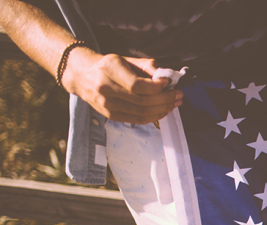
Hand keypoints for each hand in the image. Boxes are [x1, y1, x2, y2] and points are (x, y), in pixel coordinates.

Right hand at [61, 48, 180, 123]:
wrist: (83, 76)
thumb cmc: (109, 66)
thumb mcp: (126, 59)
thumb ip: (148, 67)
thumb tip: (170, 78)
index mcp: (109, 69)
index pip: (137, 85)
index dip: (157, 87)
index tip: (169, 83)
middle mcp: (105, 88)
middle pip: (142, 101)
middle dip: (165, 99)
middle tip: (179, 95)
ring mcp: (106, 105)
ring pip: (142, 113)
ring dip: (163, 109)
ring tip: (175, 103)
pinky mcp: (110, 115)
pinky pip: (137, 119)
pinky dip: (154, 116)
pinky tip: (164, 110)